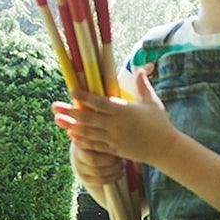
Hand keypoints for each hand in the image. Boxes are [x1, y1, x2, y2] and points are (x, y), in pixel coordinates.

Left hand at [53, 70, 177, 168]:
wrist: (165, 149)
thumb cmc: (160, 123)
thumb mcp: (152, 101)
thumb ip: (143, 85)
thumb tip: (140, 68)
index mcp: (124, 111)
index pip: (100, 102)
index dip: (84, 96)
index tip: (71, 90)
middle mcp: (116, 125)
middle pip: (88, 118)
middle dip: (70, 112)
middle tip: (54, 107)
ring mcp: (114, 139)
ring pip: (88, 132)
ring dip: (71, 126)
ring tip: (57, 120)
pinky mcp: (115, 150)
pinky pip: (94, 146)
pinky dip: (82, 141)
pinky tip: (72, 136)